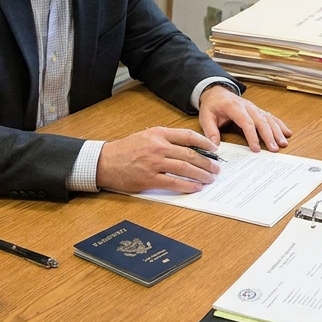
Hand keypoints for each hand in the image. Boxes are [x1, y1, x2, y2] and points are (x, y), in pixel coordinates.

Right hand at [96, 126, 221, 193]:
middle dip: (207, 162)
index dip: (204, 143)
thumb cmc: (125, 149)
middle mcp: (158, 147)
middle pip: (190, 154)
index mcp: (158, 134)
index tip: (214, 150)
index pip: (188, 136)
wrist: (105, 161)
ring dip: (201, 174)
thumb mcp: (145, 135)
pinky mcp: (149, 179)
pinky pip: (173, 183)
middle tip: (216, 168)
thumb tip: (188, 146)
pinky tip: (195, 187)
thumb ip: (165, 138)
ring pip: (185, 168)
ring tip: (209, 179)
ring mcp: (154, 163)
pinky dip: (187, 185)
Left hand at [198, 84, 290, 151]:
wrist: (217, 92)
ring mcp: (255, 108)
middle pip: (261, 121)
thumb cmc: (212, 105)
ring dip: (277, 132)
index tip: (256, 148)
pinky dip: (280, 125)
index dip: (252, 136)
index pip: (246, 122)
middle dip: (269, 136)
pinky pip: (271, 117)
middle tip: (274, 149)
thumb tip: (214, 146)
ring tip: (283, 143)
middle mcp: (248, 107)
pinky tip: (287, 132)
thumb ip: (210, 131)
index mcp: (234, 107)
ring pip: (269, 119)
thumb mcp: (206, 117)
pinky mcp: (258, 111)